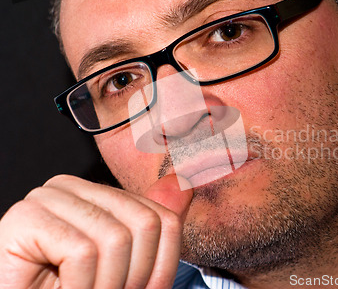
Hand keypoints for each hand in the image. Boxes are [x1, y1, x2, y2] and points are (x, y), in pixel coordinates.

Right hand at [0, 174, 192, 288]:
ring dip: (107, 286)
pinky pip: (82, 253)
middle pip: (144, 225)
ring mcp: (48, 198)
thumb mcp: (122, 265)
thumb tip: (183, 186)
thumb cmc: (67, 288)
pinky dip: (81, 287)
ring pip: (115, 239)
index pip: (161, 217)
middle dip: (135, 277)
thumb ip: (150, 229)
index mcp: (98, 194)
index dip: (161, 265)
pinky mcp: (25, 217)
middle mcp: (73, 187)